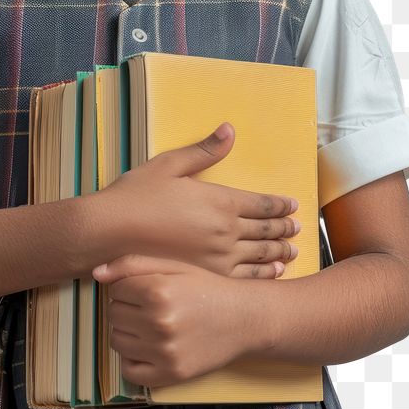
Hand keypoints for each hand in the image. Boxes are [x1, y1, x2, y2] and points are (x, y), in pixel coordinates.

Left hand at [92, 253, 247, 388]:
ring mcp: (164, 352)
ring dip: (128, 332)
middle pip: (114, 315)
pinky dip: (134, 359)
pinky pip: (129, 370)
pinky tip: (150, 347)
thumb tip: (96, 274)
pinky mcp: (170, 375)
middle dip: (128, 308)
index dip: (129, 288)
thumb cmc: (206, 288)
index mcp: (158, 291)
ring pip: (117, 341)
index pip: (115, 291)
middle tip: (152, 306)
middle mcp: (159, 323)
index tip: (148, 289)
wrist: (243, 319)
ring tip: (151, 325)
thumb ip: (132, 265)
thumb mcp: (174, 266)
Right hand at [98, 122, 299, 277]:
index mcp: (220, 201)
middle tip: (298, 227)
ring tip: (293, 251)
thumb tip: (229, 130)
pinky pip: (245, 278)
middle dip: (284, 228)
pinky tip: (272, 273)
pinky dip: (264, 275)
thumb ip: (204, 150)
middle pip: (266, 230)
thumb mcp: (170, 164)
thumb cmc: (137, 195)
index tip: (293, 205)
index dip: (280, 205)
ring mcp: (218, 258)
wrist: (111, 233)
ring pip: (260, 255)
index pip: (262, 203)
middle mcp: (225, 231)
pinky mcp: (207, 277)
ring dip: (279, 251)